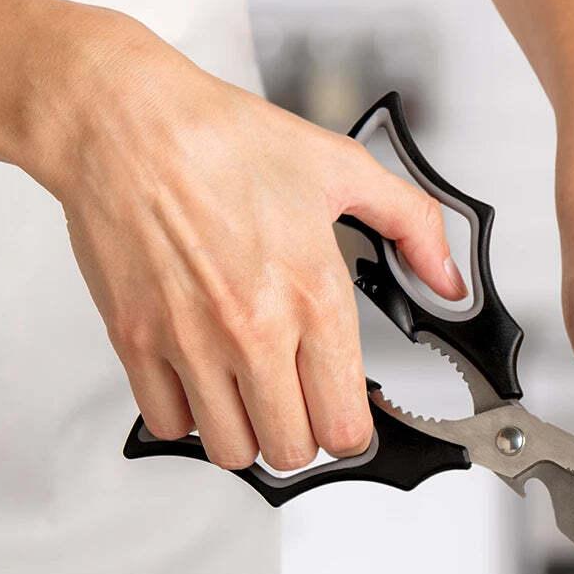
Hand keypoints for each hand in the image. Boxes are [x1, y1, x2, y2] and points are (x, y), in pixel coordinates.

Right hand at [33, 8, 465, 469]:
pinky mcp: (137, 343)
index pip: (346, 425)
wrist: (125, 122)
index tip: (343, 412)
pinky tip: (201, 380)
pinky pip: (168, 425)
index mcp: (314, 297)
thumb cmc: (224, 141)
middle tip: (297, 403)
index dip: (352, 429)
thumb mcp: (344, 169)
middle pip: (293, 451)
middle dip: (303, 436)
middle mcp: (255, 332)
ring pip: (232, 451)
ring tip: (249, 395)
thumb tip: (448, 279)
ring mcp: (192, 344)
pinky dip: (187, 416)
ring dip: (247, 434)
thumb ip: (413, 225)